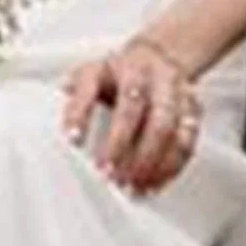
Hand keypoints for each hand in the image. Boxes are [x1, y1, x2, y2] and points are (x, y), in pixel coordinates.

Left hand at [62, 39, 203, 194]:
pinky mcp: (192, 106)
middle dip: (120, 144)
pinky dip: (170, 166)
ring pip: (166, 125)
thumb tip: (54, 131)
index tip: (72, 140)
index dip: (79, 112)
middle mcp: (143, 72)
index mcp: (110, 64)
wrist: (158, 58)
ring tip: (133, 187)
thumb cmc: (118, 76)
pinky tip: (154, 183)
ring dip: (149, 161)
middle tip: (109, 175)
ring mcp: (171, 87)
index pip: (89, 84)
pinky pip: (186, 139)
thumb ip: (74, 100)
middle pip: (133, 106)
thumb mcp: (90, 77)